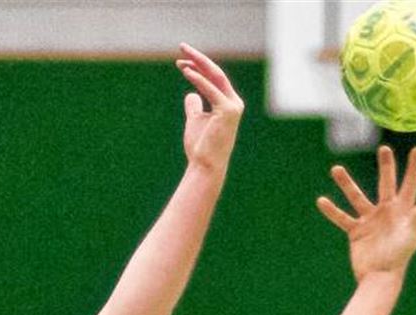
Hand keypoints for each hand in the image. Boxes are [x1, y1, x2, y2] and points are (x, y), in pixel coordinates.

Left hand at [176, 43, 243, 176]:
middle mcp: (234, 102)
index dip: (198, 67)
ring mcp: (233, 106)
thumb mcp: (195, 121)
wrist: (205, 166)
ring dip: (198, 64)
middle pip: (215, 73)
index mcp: (228, 103)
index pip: (213, 79)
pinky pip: (210, 90)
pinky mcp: (228, 111)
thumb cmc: (200, 147)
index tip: (181, 62)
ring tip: (182, 55)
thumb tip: (191, 94)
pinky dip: (198, 79)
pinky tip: (186, 71)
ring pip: (215, 77)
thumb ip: (194, 106)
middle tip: (182, 46)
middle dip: (198, 58)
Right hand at [318, 145, 415, 281]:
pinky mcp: (356, 231)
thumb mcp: (412, 235)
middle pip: (386, 183)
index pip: (410, 184)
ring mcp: (370, 220)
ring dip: (346, 183)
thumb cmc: (399, 256)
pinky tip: (321, 201)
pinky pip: (342, 218)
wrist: (379, 276)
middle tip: (384, 149)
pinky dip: (332, 211)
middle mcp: (387, 211)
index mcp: (404, 210)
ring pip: (357, 197)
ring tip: (335, 169)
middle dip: (386, 166)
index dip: (414, 168)